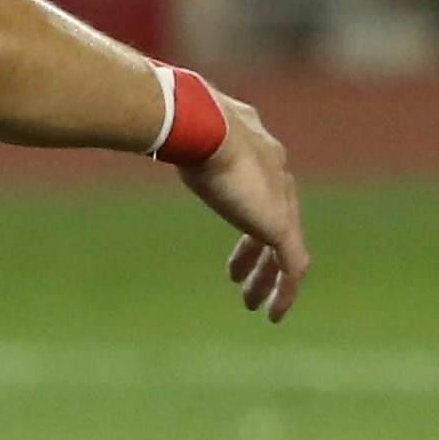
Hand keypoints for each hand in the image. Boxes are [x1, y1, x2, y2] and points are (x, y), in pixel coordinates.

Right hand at [178, 91, 308, 320]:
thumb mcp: (180, 133)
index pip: (259, 191)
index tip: (225, 236)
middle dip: (256, 253)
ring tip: (251, 305)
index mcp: (257, 152)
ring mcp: (282, 202)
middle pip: (276, 220)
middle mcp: (278, 174)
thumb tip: (146, 126)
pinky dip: (284, 293)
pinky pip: (292, 268)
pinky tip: (273, 314)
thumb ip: (178, 137)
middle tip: (236, 279)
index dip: (243, 219)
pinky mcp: (280, 226)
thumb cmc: (182, 124)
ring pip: (285, 249)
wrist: (203, 126)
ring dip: (268, 279)